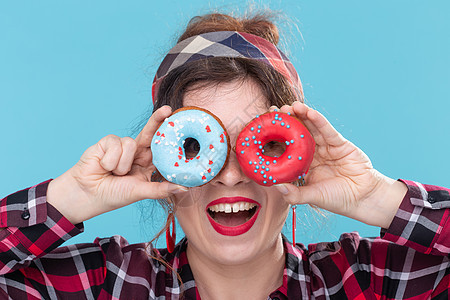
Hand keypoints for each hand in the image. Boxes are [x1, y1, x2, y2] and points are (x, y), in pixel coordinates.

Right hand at [47, 106, 186, 223]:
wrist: (87, 194)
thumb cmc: (114, 195)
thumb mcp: (140, 192)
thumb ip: (161, 189)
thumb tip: (185, 188)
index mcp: (148, 164)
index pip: (162, 148)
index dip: (170, 138)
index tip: (181, 128)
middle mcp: (138, 153)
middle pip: (151, 134)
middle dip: (157, 121)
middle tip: (167, 110)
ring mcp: (123, 146)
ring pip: (131, 143)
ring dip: (121, 164)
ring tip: (114, 174)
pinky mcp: (109, 142)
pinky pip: (116, 144)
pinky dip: (110, 160)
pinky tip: (103, 166)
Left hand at [273, 102, 406, 227]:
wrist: (364, 198)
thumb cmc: (338, 199)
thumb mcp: (313, 197)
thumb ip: (295, 194)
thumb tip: (276, 187)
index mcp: (302, 165)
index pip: (285, 148)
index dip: (275, 138)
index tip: (263, 128)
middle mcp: (312, 153)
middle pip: (296, 134)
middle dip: (286, 122)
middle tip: (275, 111)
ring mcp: (325, 146)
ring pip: (311, 128)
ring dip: (302, 115)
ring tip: (291, 106)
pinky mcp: (339, 143)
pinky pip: (327, 130)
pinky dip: (319, 121)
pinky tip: (310, 112)